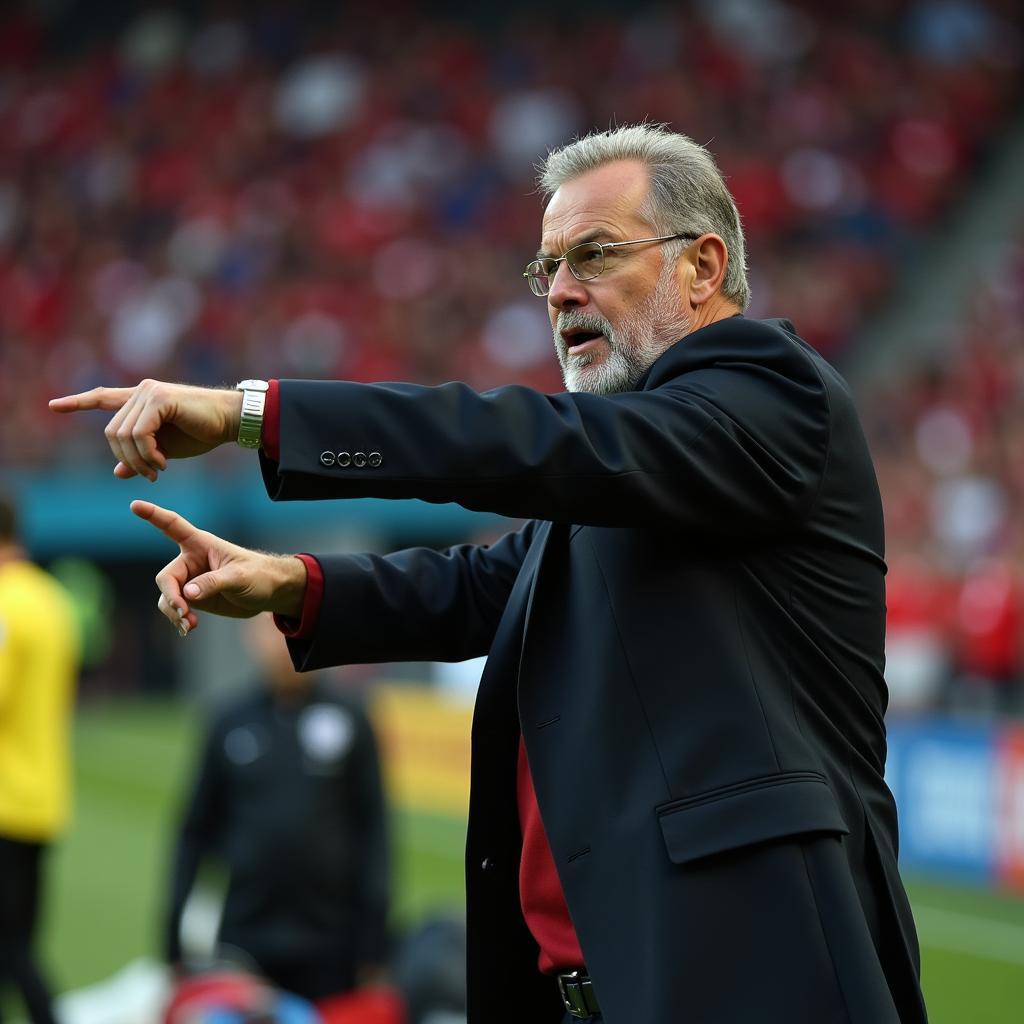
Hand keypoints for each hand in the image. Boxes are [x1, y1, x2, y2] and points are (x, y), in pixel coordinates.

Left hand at [49, 380, 242, 481]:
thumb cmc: (202, 432)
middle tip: (151, 475)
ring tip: (158, 470)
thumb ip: (141, 456)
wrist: (229, 421)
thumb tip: (118, 472)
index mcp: (141, 400)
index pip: (103, 398)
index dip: (78, 402)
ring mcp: (148, 392)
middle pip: (111, 433)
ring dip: (139, 460)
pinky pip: (139, 433)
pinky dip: (148, 453)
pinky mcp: (159, 398)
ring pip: (123, 435)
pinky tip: (163, 462)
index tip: (53, 407)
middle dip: (127, 459)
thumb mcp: (166, 449)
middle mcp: (141, 391)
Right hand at [131, 500, 306, 633]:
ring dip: (175, 612)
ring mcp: (190, 581)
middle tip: (184, 613)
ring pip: (167, 597)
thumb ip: (214, 583)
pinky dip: (179, 619)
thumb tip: (188, 594)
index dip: (153, 515)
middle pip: (166, 578)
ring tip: (190, 625)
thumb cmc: (258, 575)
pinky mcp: (194, 598)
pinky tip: (189, 628)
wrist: (269, 592)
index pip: (173, 526)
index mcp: (201, 544)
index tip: (135, 505)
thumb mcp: (239, 577)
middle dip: (172, 597)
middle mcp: (191, 561)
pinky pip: (175, 609)